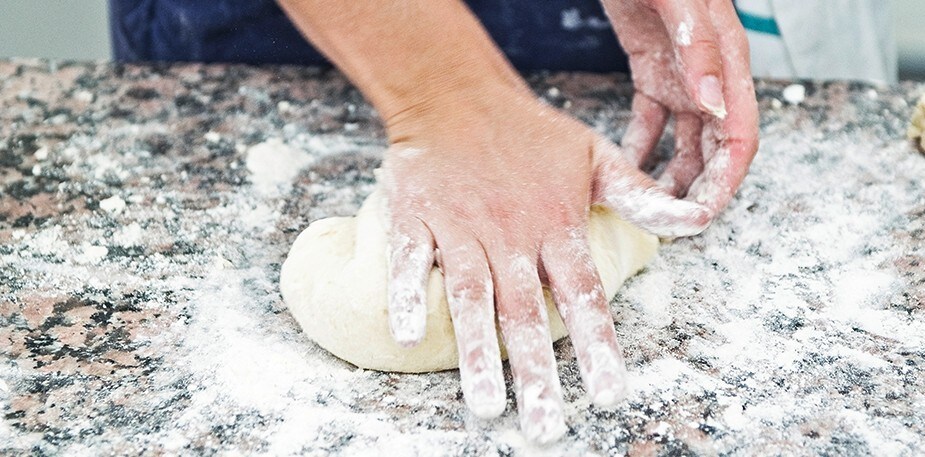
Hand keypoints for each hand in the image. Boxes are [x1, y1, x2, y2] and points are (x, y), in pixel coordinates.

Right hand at [380, 86, 709, 442]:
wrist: (458, 96)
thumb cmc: (531, 132)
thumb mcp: (596, 157)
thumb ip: (640, 198)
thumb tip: (696, 222)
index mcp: (556, 225)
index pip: (583, 294)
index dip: (598, 346)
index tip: (609, 396)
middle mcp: (511, 235)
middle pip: (526, 312)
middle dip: (537, 373)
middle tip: (545, 427)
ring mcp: (461, 227)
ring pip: (472, 296)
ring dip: (477, 352)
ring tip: (486, 406)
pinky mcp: (417, 217)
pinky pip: (411, 260)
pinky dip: (408, 294)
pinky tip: (405, 336)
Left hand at [601, 0, 759, 213]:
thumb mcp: (683, 6)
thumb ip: (700, 52)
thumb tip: (713, 106)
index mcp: (728, 66)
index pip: (740, 137)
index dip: (727, 180)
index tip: (705, 213)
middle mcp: (709, 78)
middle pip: (714, 148)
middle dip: (698, 188)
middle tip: (674, 222)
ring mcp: (682, 78)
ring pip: (684, 141)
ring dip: (670, 174)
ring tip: (647, 204)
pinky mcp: (652, 72)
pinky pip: (650, 121)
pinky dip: (640, 147)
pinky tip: (623, 167)